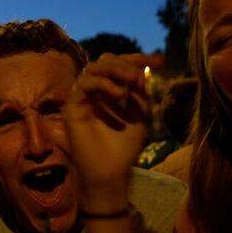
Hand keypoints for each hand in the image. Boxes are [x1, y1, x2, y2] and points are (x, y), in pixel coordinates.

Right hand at [66, 53, 163, 207]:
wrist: (111, 173)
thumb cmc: (124, 148)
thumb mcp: (139, 113)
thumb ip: (139, 91)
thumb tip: (140, 69)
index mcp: (106, 94)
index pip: (118, 66)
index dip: (138, 59)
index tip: (160, 60)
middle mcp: (91, 94)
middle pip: (104, 61)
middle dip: (126, 62)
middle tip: (139, 76)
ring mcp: (80, 99)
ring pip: (93, 68)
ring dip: (116, 70)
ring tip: (132, 83)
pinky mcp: (71, 107)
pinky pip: (84, 83)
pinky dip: (104, 83)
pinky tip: (120, 95)